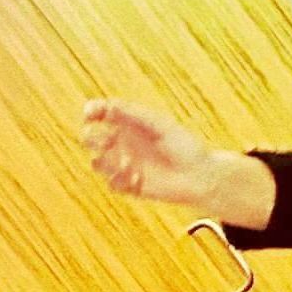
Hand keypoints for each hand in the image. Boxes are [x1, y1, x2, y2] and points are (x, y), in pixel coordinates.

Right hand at [81, 98, 215, 203]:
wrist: (200, 175)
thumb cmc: (184, 145)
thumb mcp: (160, 125)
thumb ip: (134, 115)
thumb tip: (107, 106)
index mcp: (130, 124)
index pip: (101, 114)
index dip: (91, 111)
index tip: (90, 114)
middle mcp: (123, 143)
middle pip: (91, 138)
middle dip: (91, 138)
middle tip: (107, 142)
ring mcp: (124, 164)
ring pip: (97, 162)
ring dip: (107, 162)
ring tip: (129, 164)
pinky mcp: (129, 185)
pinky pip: (112, 183)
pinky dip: (120, 179)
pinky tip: (140, 178)